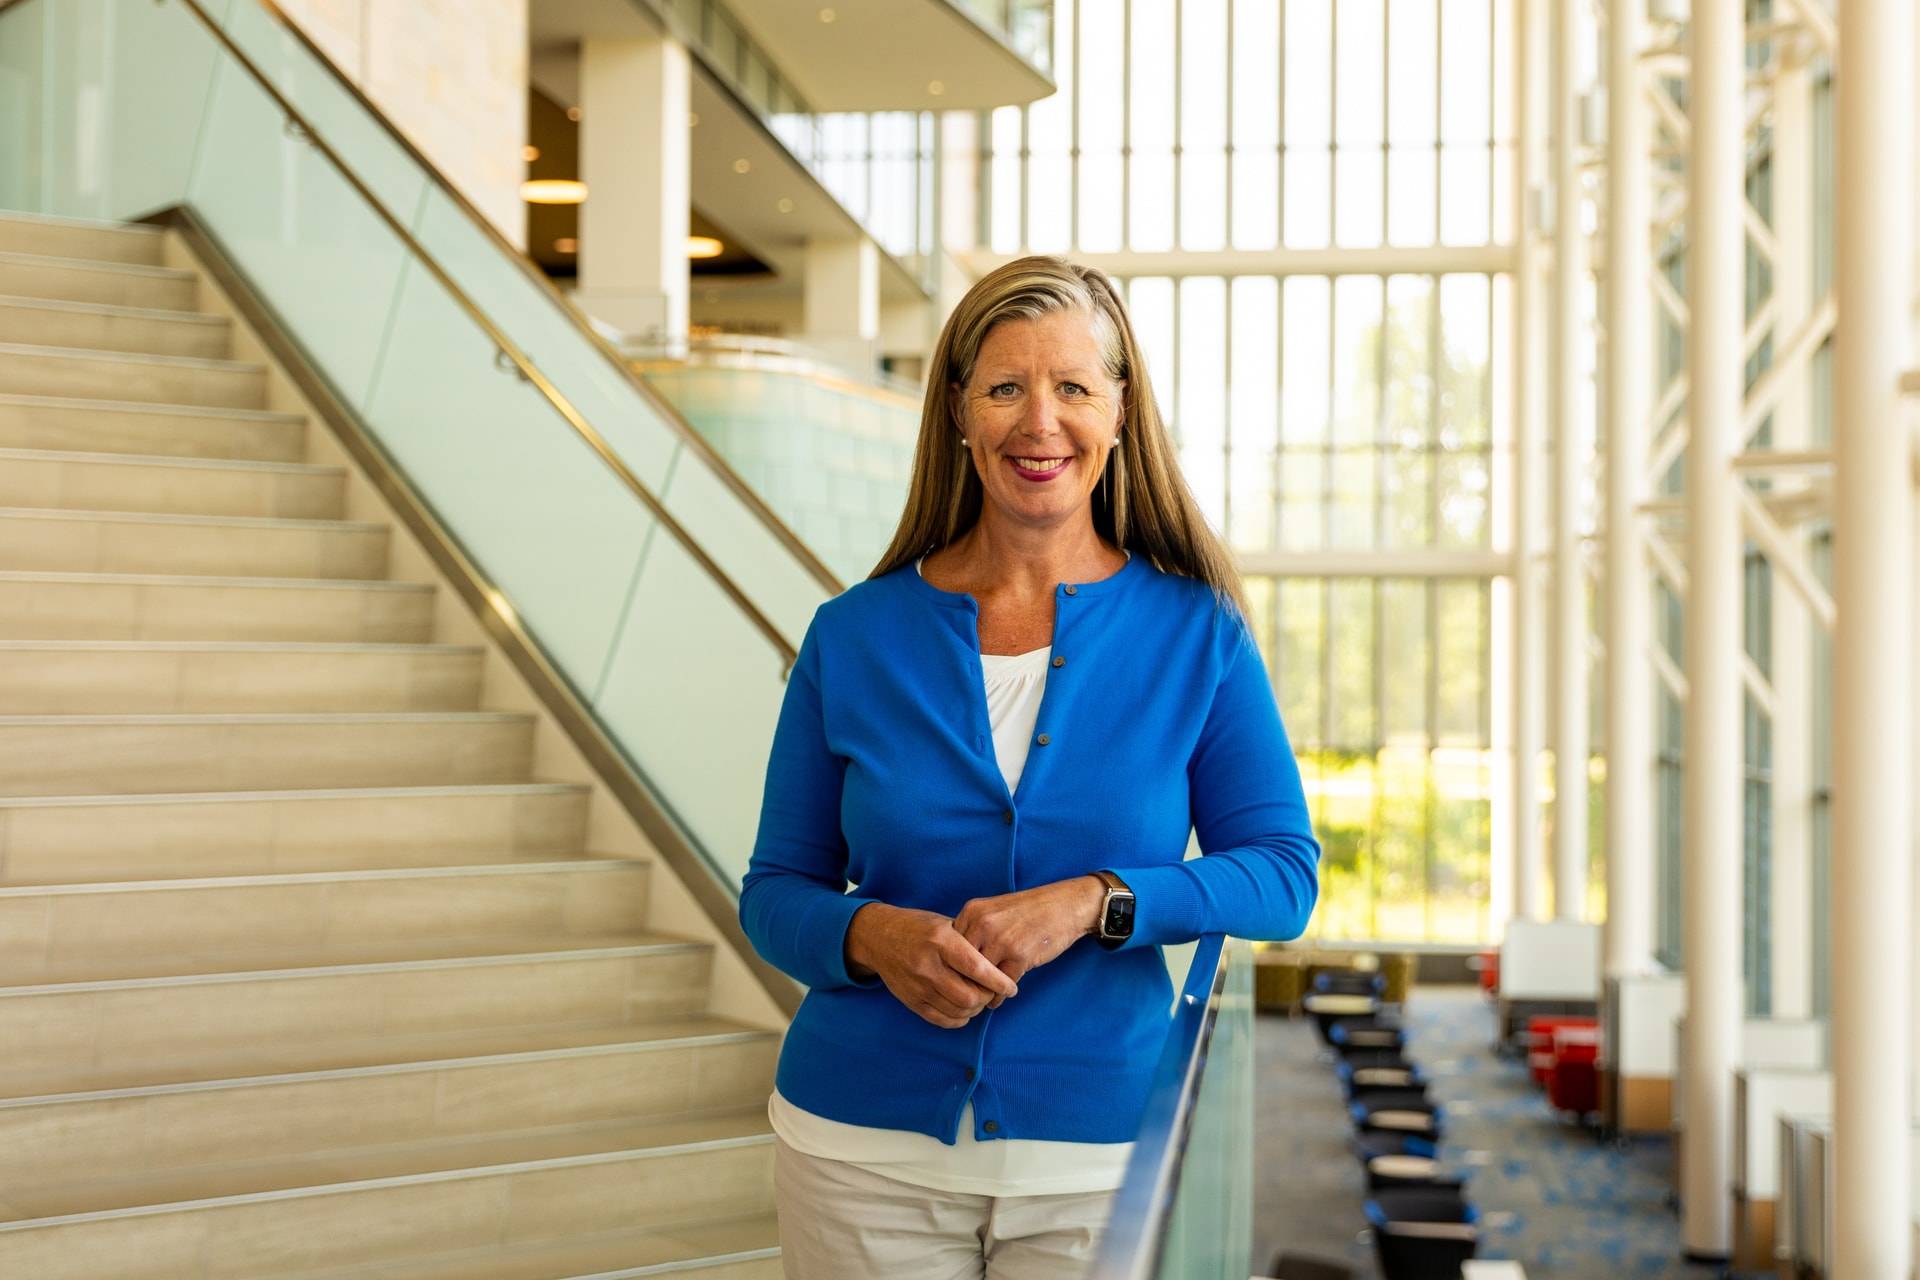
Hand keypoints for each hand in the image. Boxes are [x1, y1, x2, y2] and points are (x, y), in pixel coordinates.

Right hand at [844, 904, 1019, 1028]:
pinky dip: (960, 1019)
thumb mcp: (944, 923)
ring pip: (958, 1011)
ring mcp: (918, 986)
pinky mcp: (911, 1001)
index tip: (1011, 986)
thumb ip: (969, 941)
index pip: (977, 968)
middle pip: (969, 996)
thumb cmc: (918, 927)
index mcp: (940, 941)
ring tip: (980, 999)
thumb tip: (999, 960)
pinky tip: (965, 1009)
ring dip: (976, 1009)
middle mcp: (928, 965)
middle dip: (988, 998)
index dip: (998, 981)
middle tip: (995, 993)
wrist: (878, 937)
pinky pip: (942, 1020)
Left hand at [954, 876, 1105, 1007]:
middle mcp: (982, 925)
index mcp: (972, 912)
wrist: (1065, 905)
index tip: (954, 979)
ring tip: (981, 1000)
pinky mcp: (1019, 957)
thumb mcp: (993, 910)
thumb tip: (953, 963)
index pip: (948, 948)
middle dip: (963, 983)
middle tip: (966, 995)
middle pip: (960, 965)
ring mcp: (1001, 941)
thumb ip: (973, 930)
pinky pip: (1001, 986)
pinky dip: (998, 997)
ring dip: (981, 993)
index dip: (951, 967)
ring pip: (980, 978)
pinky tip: (997, 999)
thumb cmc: (1029, 910)